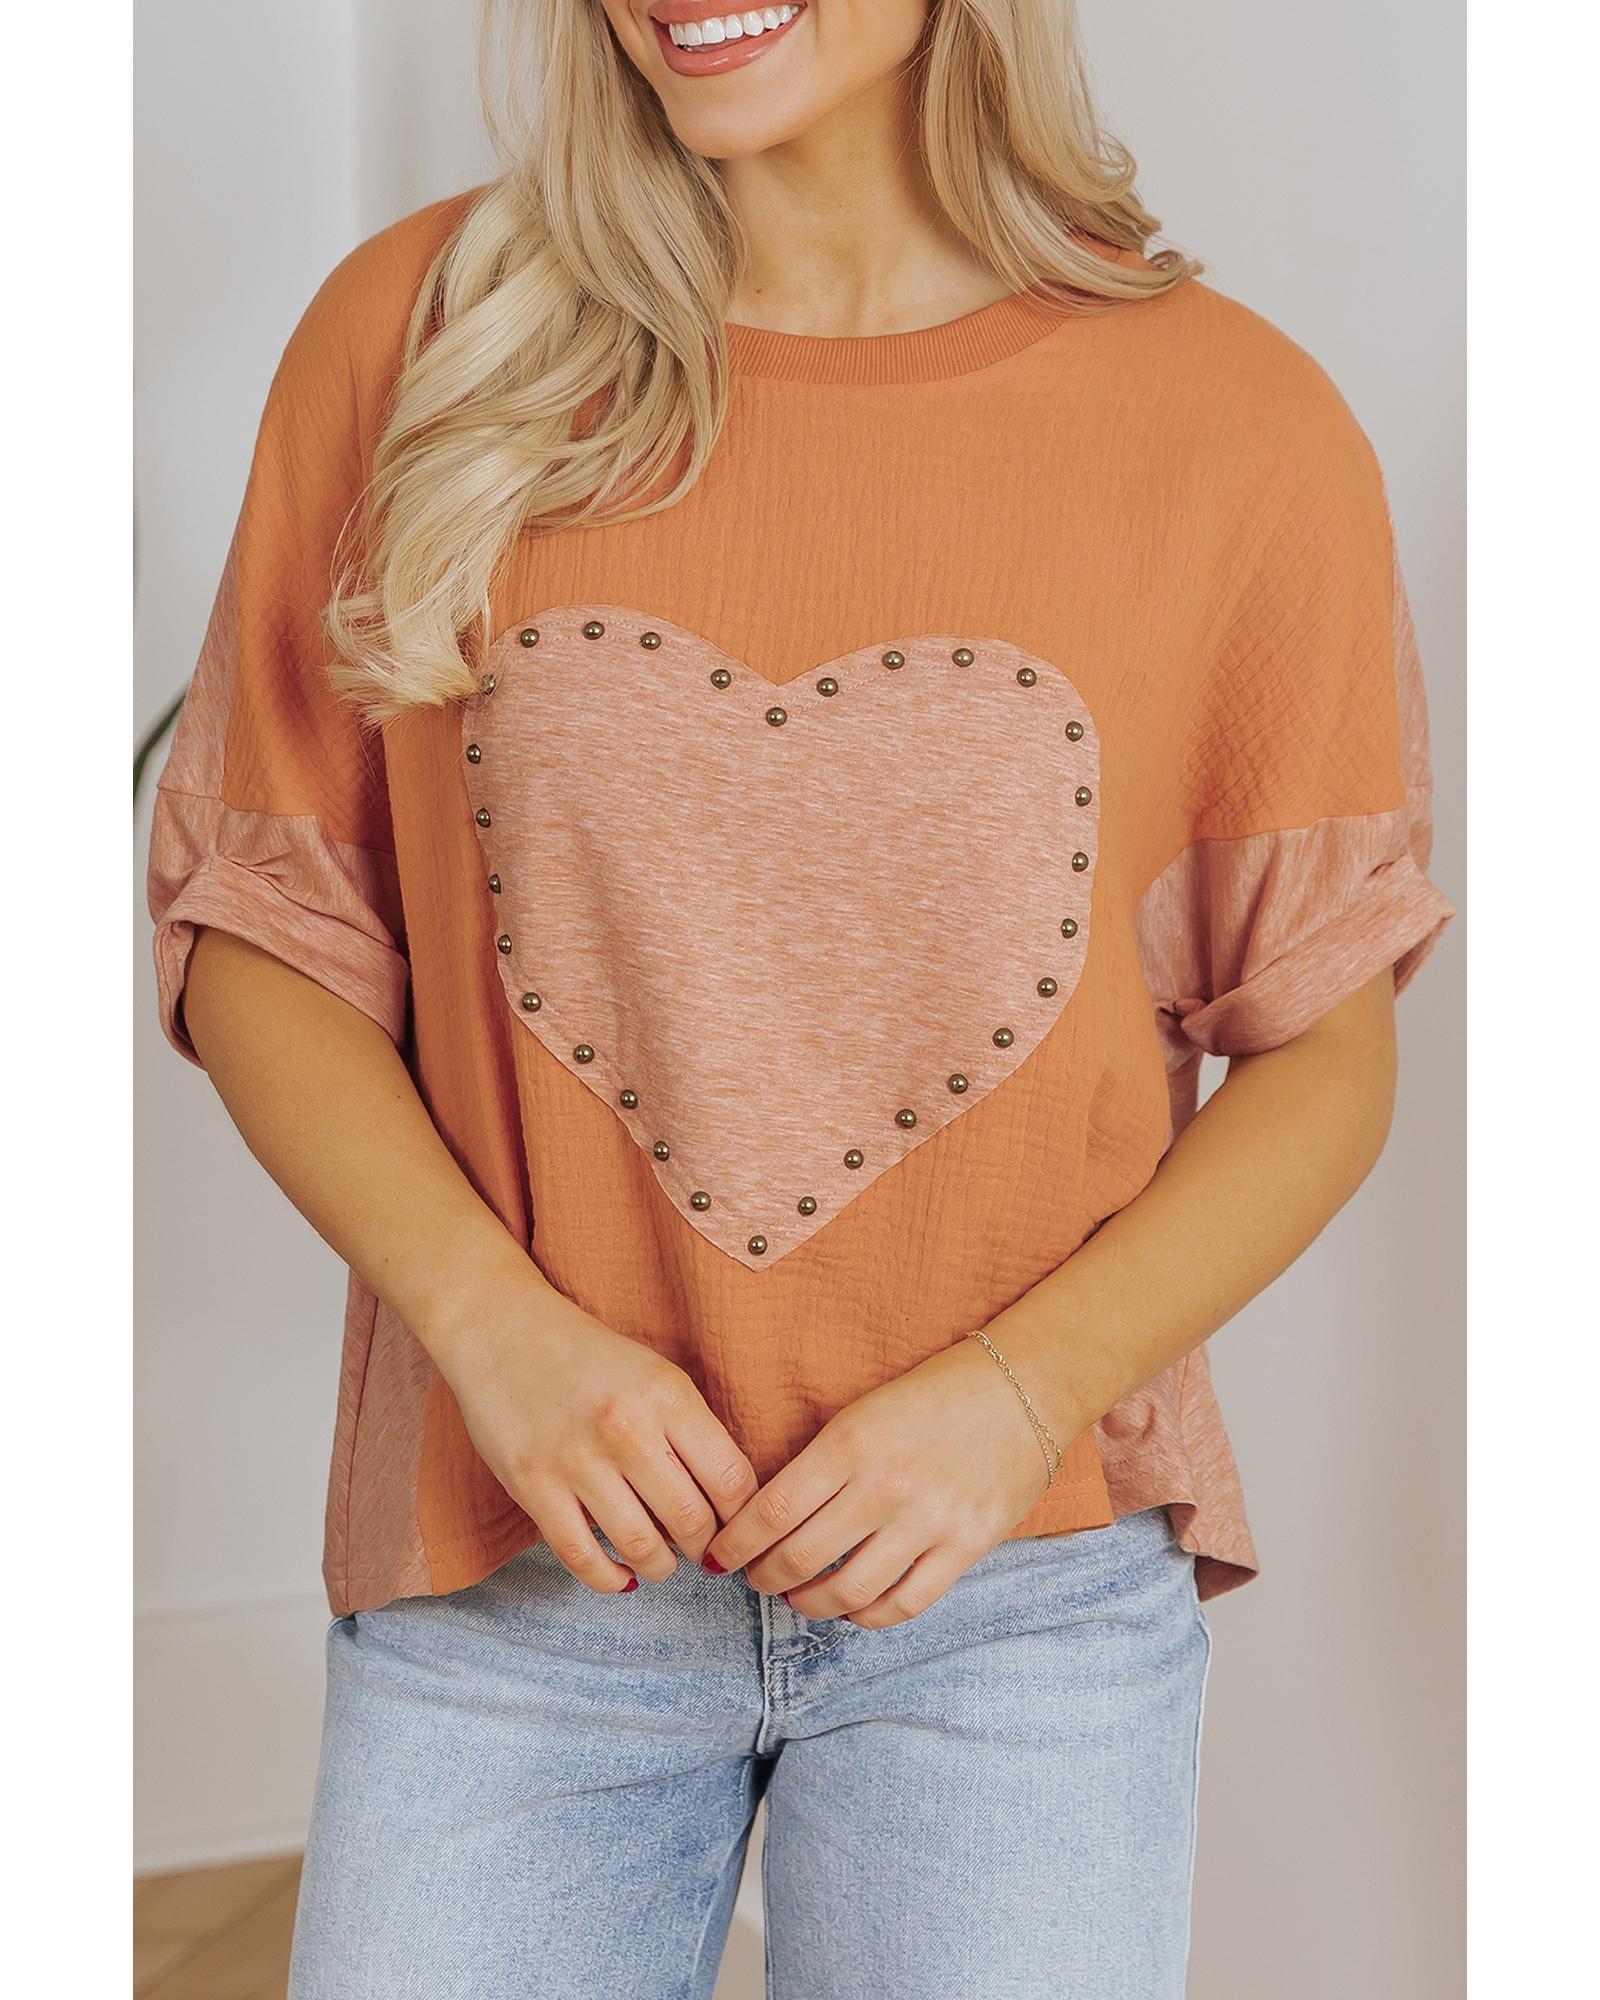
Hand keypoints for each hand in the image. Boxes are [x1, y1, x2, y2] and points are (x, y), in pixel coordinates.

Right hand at [425, 1270, 758, 1593]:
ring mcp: (576, 1459)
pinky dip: (609, 1578)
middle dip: (704, 1547)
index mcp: (667, 1395)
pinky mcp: (532, 1485)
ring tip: (661, 1561)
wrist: (503, 1331)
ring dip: (660, 1566)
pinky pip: (581, 1557)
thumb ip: (691, 1431)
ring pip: (641, 1546)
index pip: (731, 1479)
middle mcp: (626, 1428)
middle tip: (700, 1550)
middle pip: (692, 1521)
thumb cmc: (589, 1359)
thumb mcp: (655, 1376)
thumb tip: (729, 1503)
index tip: (736, 1529)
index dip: (742, 1518)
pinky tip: (621, 1574)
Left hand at [703, 1335, 1062, 1627]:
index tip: (717, 1557)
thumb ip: (821, 1463)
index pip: (771, 1511)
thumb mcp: (863, 1412)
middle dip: (763, 1577)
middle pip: (800, 1557)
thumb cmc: (933, 1394)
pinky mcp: (966, 1546)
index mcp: (850, 1442)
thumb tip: (767, 1518)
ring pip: (847, 1591)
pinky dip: (867, 1617)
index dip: (735, 1545)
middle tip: (754, 1578)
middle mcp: (885, 1486)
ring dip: (809, 1603)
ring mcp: (928, 1520)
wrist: (1023, 1386)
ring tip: (798, 1596)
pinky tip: (853, 1608)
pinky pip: (904, 1604)